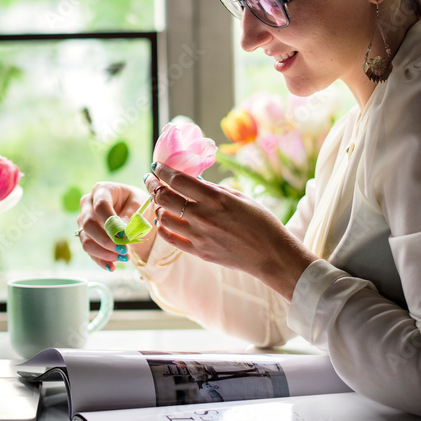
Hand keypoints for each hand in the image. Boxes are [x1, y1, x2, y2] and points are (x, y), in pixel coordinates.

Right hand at [76, 182, 152, 271]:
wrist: (132, 209)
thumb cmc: (135, 203)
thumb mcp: (139, 205)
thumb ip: (130, 216)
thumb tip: (121, 233)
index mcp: (102, 190)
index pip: (101, 205)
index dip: (110, 222)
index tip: (125, 235)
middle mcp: (88, 203)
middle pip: (88, 224)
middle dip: (106, 240)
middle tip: (124, 250)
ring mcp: (84, 220)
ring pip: (86, 239)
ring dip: (104, 252)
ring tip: (124, 257)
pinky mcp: (85, 235)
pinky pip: (89, 250)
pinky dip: (100, 260)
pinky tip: (112, 266)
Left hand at [144, 163, 315, 299]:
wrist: (271, 255)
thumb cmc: (261, 222)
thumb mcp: (239, 197)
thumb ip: (214, 190)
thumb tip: (194, 181)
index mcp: (215, 198)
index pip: (177, 180)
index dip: (162, 170)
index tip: (156, 165)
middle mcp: (203, 216)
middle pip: (164, 197)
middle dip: (152, 184)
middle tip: (149, 179)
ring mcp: (198, 236)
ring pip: (162, 218)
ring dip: (157, 206)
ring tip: (159, 200)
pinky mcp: (198, 251)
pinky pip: (170, 238)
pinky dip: (162, 227)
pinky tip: (164, 220)